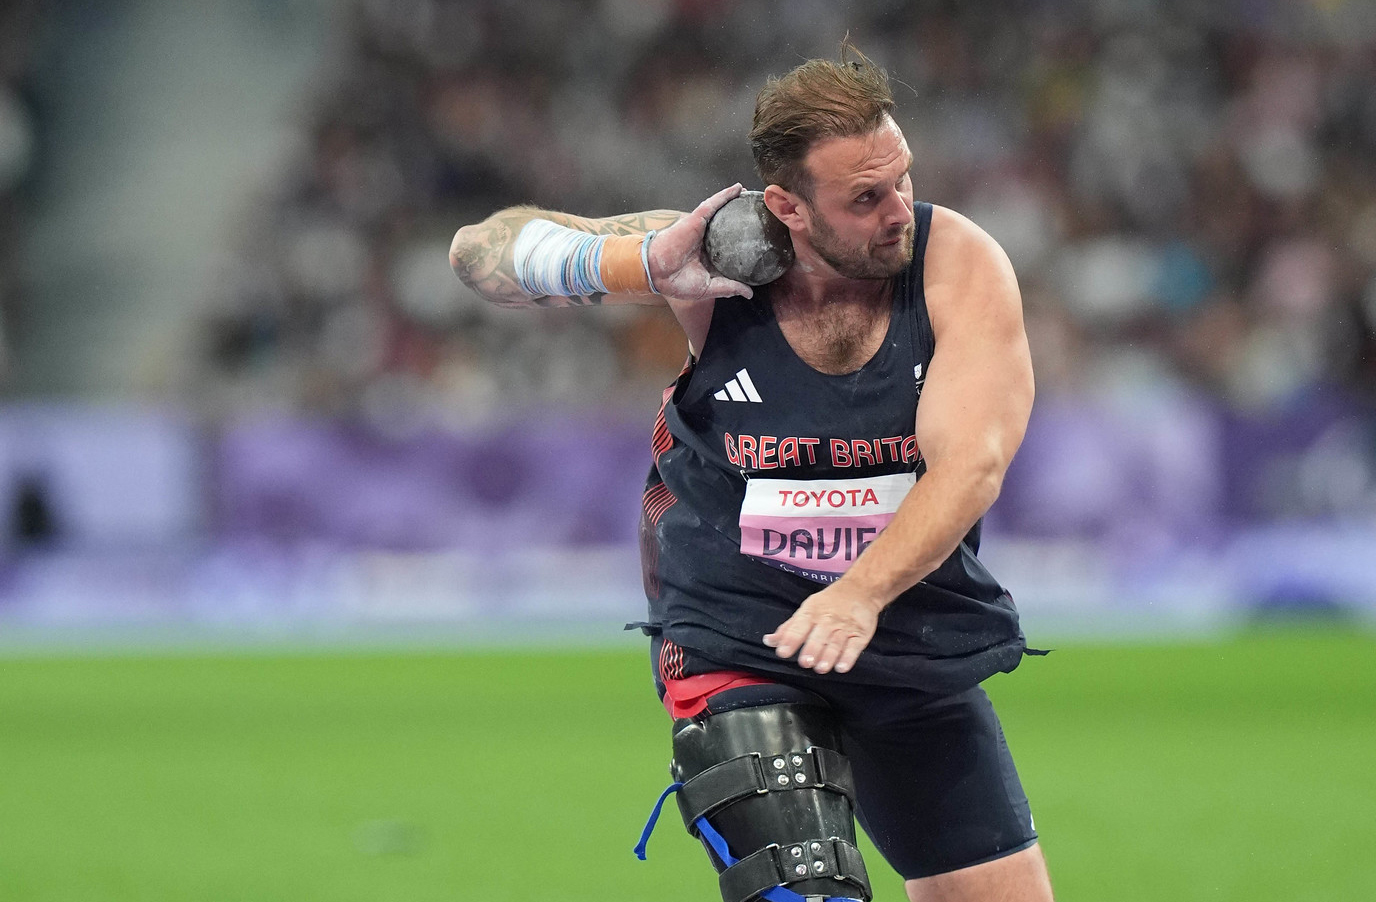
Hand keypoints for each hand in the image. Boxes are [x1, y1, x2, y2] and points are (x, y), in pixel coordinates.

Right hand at [649, 184, 755, 300]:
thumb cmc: (678, 282)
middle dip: (743, 218)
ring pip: (723, 211)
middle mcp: (708, 241)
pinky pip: (713, 204)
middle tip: (761, 213)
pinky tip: (738, 188)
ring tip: (753, 194)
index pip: (731, 248)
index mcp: (710, 257)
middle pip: (729, 226)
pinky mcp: (696, 219)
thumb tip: (749, 293)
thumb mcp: (709, 288)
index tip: (763, 239)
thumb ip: (729, 287)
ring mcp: (703, 229)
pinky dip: (725, 195)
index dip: (746, 242)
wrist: (658, 273)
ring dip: (736, 201)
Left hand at [763, 581, 883, 674]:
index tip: (782, 652)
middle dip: (811, 649)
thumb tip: (769, 641)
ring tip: (821, 668)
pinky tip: (842, 667)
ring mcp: (845, 627)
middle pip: (818, 636)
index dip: (790, 640)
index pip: (798, 627)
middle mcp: (827, 620)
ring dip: (828, 656)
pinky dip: (848, 657)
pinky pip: (854, 647)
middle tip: (804, 663)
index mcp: (811, 613)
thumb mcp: (807, 610)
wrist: (860, 589)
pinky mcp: (860, 634)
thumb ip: (788, 628)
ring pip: (836, 643)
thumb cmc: (828, 603)